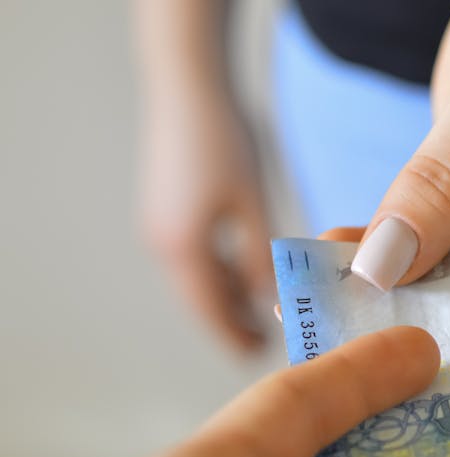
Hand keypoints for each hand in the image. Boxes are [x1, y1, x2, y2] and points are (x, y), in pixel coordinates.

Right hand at [141, 93, 272, 351]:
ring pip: (196, 278)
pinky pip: (191, 256)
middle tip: (264, 341)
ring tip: (258, 312)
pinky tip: (242, 272)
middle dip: (231, 321)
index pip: (211, 309)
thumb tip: (269, 298)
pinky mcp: (165, 210)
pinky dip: (217, 271)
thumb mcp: (251, 203)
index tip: (258, 356)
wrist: (186, 85)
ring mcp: (159, 226)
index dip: (234, 335)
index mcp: (183, 247)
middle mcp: (163, 243)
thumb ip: (259, 254)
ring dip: (226, 296)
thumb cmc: (224, 141)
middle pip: (200, 298)